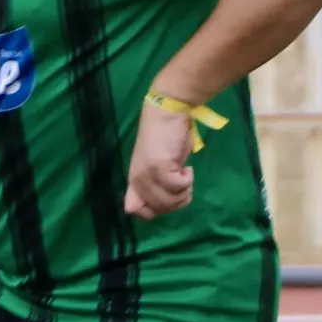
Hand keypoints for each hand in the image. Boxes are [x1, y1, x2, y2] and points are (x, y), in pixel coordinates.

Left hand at [123, 97, 196, 218]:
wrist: (168, 112)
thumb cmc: (166, 136)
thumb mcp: (159, 165)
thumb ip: (157, 184)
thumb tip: (167, 201)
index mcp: (134, 180)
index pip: (133, 209)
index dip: (152, 210)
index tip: (168, 196)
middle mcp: (137, 179)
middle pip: (158, 209)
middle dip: (176, 201)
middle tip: (182, 183)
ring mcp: (147, 175)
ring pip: (169, 201)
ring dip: (184, 192)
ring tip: (185, 175)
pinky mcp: (160, 168)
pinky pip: (179, 187)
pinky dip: (188, 180)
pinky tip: (187, 168)